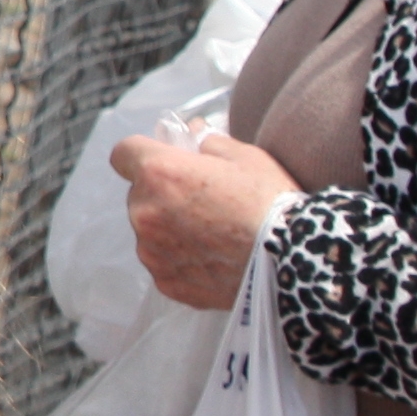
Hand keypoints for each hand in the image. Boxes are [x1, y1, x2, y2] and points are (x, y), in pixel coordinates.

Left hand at [111, 126, 301, 310]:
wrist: (291, 262)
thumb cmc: (269, 202)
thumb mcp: (244, 156)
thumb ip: (207, 142)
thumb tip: (192, 134)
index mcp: (158, 173)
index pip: (124, 153)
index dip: (144, 154)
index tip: (165, 160)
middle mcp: (144, 212)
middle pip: (140, 194)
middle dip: (163, 193)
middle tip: (202, 200)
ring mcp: (151, 251)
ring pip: (150, 230)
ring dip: (169, 227)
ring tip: (212, 233)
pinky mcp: (165, 281)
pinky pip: (164, 261)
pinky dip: (180, 257)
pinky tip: (213, 257)